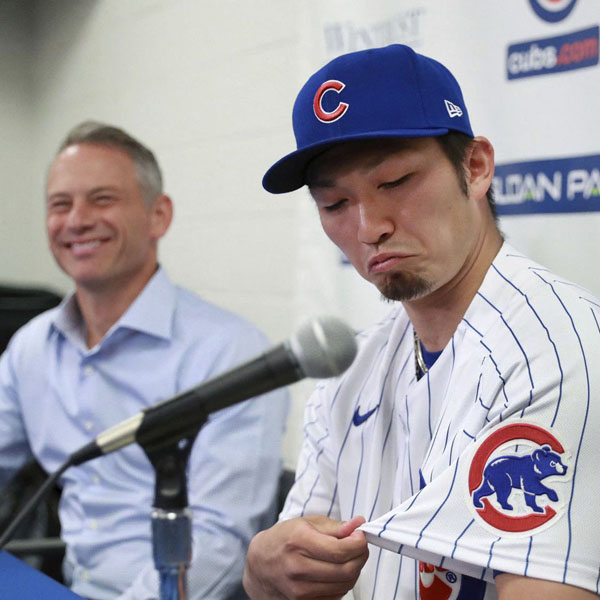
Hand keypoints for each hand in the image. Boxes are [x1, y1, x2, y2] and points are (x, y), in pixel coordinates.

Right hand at [243, 514, 368, 599]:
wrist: (261, 563)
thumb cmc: (285, 539)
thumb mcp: (307, 523)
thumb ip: (335, 526)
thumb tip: (358, 525)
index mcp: (299, 541)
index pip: (340, 550)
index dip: (358, 544)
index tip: (361, 536)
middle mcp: (298, 568)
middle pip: (345, 570)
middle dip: (360, 557)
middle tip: (360, 546)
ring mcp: (300, 590)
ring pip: (344, 586)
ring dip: (354, 570)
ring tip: (349, 557)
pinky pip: (336, 596)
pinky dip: (343, 583)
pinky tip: (338, 571)